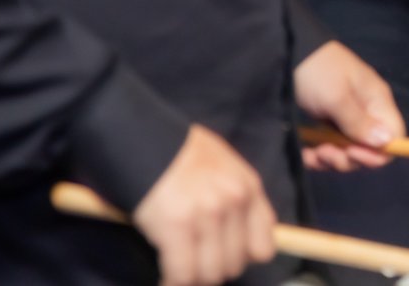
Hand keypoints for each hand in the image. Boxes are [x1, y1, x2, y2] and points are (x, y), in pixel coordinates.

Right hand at [131, 125, 275, 285]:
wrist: (144, 138)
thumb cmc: (180, 153)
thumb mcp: (224, 166)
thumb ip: (238, 198)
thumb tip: (243, 236)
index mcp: (249, 187)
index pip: (264, 247)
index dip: (242, 257)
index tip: (223, 255)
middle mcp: (234, 202)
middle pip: (235, 264)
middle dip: (213, 267)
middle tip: (194, 260)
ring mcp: (208, 215)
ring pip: (210, 274)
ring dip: (193, 276)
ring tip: (179, 266)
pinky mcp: (178, 228)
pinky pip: (182, 275)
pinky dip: (172, 281)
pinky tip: (164, 275)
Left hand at [295, 41, 404, 170]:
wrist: (285, 51)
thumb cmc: (316, 71)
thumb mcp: (336, 97)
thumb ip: (359, 122)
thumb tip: (387, 142)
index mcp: (376, 101)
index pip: (393, 135)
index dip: (378, 152)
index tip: (352, 153)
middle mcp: (365, 111)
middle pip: (369, 148)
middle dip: (348, 158)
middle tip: (326, 153)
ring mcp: (346, 117)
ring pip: (348, 151)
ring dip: (331, 159)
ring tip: (313, 153)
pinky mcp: (327, 122)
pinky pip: (330, 146)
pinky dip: (318, 155)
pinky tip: (306, 154)